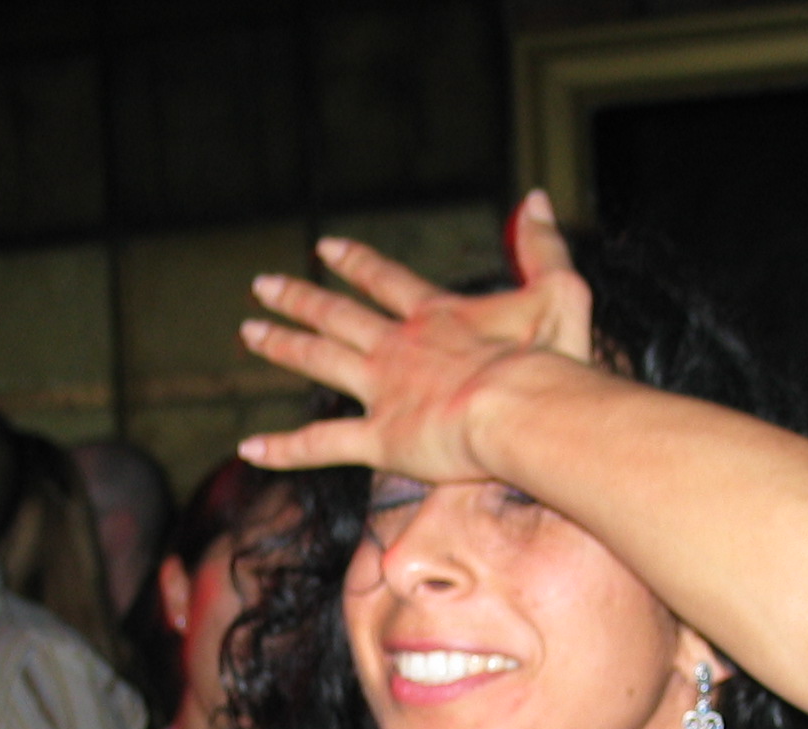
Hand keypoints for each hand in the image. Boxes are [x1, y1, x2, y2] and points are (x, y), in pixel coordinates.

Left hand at [236, 188, 593, 480]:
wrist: (523, 410)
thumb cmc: (548, 361)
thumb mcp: (558, 290)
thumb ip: (542, 246)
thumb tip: (535, 198)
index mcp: (436, 316)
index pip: (385, 281)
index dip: (355, 263)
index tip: (325, 248)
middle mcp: (398, 348)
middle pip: (337, 315)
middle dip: (299, 298)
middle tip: (263, 285)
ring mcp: (383, 392)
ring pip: (318, 362)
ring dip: (282, 347)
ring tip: (249, 334)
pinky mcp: (379, 439)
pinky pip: (320, 444)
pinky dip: (283, 450)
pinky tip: (249, 449)